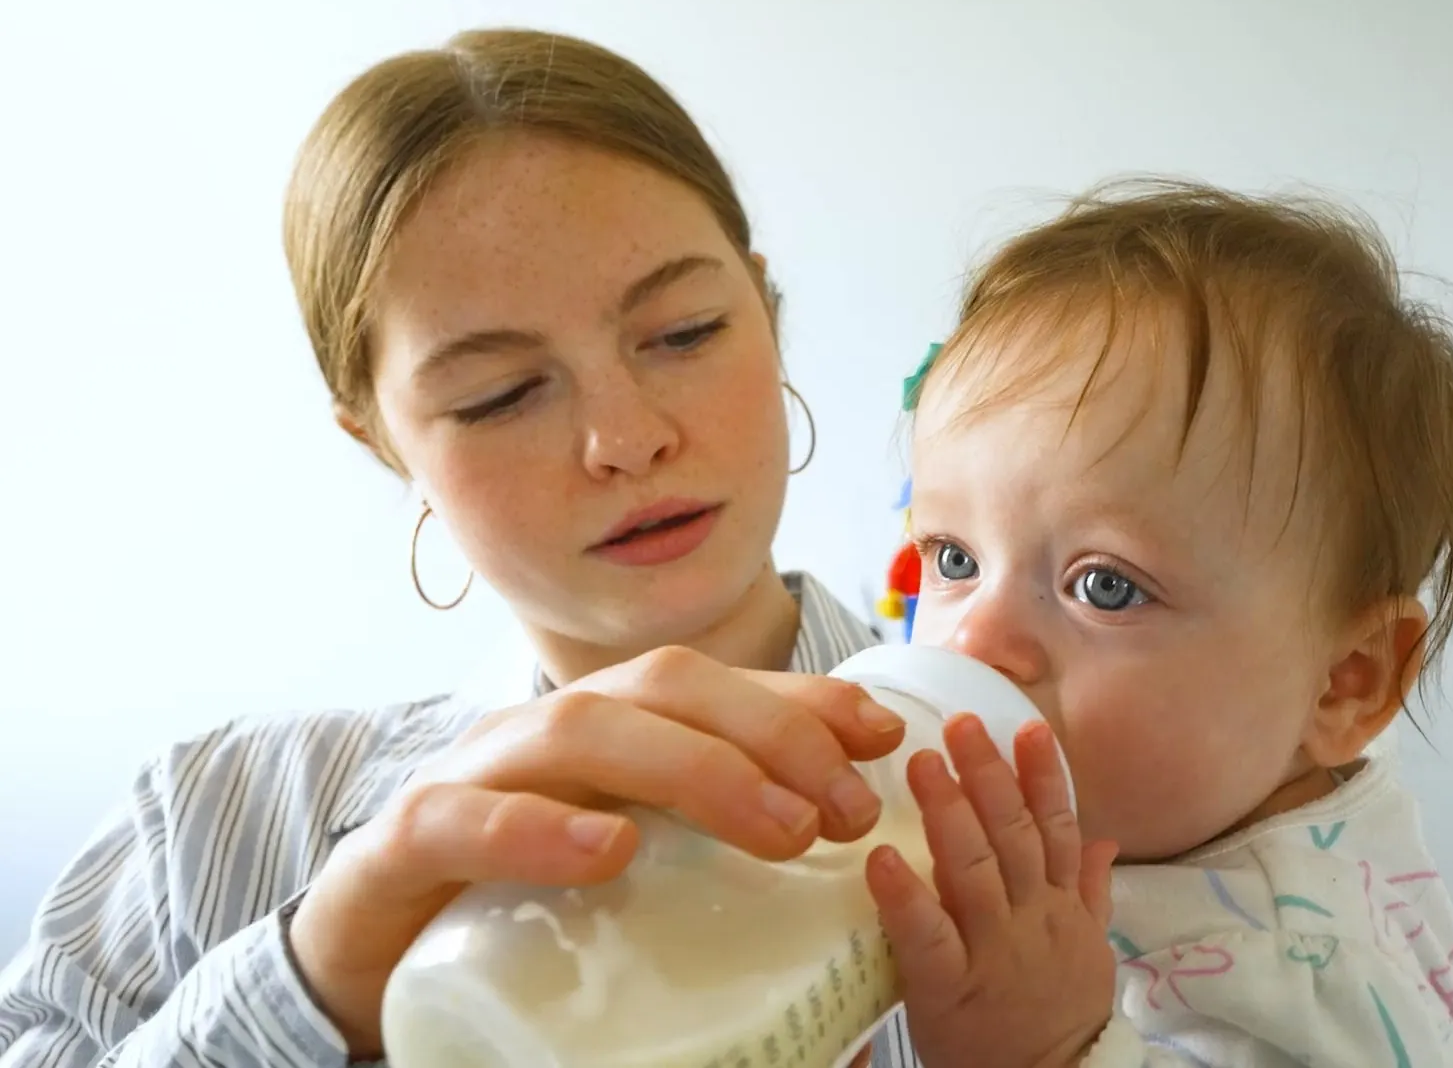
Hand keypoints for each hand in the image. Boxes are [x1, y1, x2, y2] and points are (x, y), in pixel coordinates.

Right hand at [290, 645, 905, 1056]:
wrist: (369, 961)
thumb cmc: (522, 916)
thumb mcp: (639, 884)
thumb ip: (720, 882)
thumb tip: (856, 943)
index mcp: (607, 735)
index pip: (716, 688)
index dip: (803, 699)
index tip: (886, 737)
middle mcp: (543, 735)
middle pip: (663, 689)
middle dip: (770, 733)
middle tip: (845, 813)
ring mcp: (470, 776)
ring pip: (577, 730)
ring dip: (692, 769)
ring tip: (779, 831)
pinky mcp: (403, 844)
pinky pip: (460, 818)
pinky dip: (537, 827)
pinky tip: (608, 849)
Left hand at [865, 714, 1118, 1067]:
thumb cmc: (1057, 1014)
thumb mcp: (1088, 950)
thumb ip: (1089, 888)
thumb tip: (1103, 836)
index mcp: (1059, 906)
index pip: (1056, 827)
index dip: (1043, 776)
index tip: (1028, 726)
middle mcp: (1031, 918)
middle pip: (1012, 835)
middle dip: (988, 774)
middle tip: (960, 723)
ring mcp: (993, 952)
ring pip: (974, 871)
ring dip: (948, 812)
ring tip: (920, 764)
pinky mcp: (950, 988)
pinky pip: (928, 938)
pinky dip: (905, 896)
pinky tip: (881, 858)